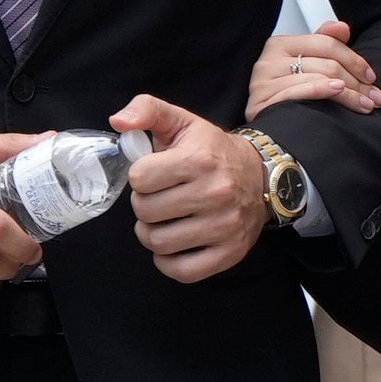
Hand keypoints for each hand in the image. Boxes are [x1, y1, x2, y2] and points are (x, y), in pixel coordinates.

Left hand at [113, 93, 268, 283]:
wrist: (262, 177)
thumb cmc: (213, 151)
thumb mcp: (183, 122)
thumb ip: (148, 110)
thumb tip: (118, 121)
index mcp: (199, 160)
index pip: (139, 178)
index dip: (140, 177)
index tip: (154, 175)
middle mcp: (214, 193)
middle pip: (145, 212)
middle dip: (144, 204)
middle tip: (159, 198)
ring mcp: (224, 226)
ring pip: (158, 242)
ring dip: (152, 234)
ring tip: (164, 221)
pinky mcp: (229, 253)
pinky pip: (181, 271)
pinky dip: (168, 262)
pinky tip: (173, 245)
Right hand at [247, 17, 380, 119]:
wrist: (262, 134)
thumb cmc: (284, 96)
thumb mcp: (304, 65)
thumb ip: (323, 43)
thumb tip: (342, 27)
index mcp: (279, 45)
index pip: (326, 43)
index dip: (354, 59)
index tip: (370, 77)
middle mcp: (268, 60)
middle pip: (326, 64)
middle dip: (356, 82)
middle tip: (374, 97)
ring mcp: (263, 82)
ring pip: (318, 79)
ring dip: (348, 94)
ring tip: (365, 105)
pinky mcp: (262, 102)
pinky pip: (299, 92)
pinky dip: (321, 91)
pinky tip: (338, 92)